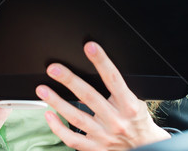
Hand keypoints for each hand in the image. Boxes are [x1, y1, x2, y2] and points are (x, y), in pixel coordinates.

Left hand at [35, 42, 170, 150]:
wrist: (145, 149)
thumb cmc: (137, 122)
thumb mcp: (136, 102)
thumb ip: (119, 90)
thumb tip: (97, 69)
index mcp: (128, 106)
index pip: (113, 79)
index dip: (102, 61)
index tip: (90, 47)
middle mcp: (116, 121)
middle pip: (89, 96)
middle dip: (70, 80)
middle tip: (54, 68)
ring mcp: (104, 136)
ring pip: (76, 118)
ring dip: (57, 102)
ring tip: (42, 89)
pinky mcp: (95, 148)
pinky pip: (72, 139)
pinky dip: (58, 127)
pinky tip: (48, 115)